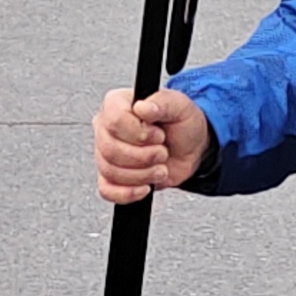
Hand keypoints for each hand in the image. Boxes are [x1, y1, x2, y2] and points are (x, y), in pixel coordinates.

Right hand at [93, 85, 213, 204]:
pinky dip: (128, 193)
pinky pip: (107, 190)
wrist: (190, 148)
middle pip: (110, 149)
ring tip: (160, 167)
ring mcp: (106, 153)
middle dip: (144, 157)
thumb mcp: (180, 106)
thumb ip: (162, 103)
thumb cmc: (181, 123)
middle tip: (162, 152)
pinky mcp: (111, 176)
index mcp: (117, 103)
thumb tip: (143, 107)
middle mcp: (106, 127)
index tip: (158, 135)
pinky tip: (145, 187)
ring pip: (110, 171)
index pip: (114, 120)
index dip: (139, 133)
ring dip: (143, 174)